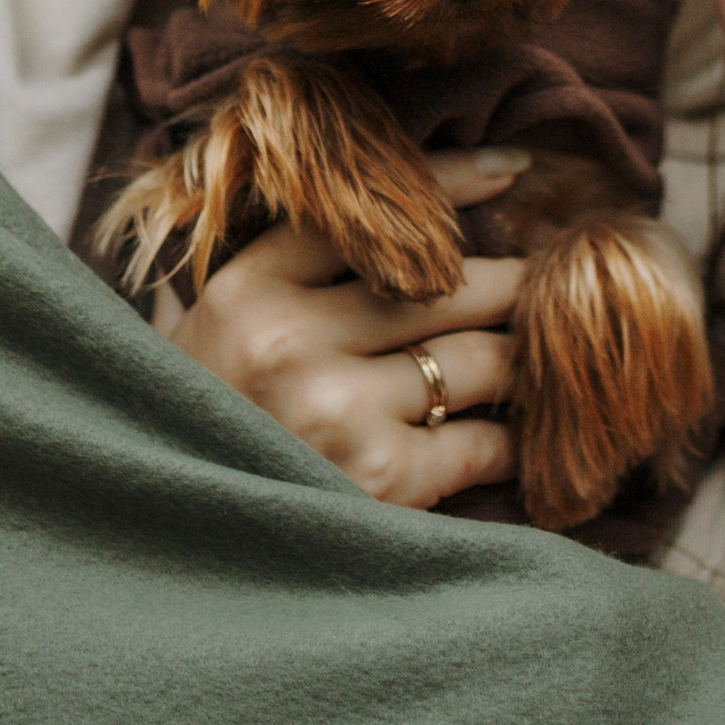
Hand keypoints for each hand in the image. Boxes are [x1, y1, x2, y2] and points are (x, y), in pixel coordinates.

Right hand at [152, 150, 529, 505]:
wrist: (172, 555)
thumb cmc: (204, 433)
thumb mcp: (212, 338)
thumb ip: (282, 274)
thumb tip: (365, 213)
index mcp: (249, 290)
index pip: (369, 215)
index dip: (450, 183)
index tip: (511, 169)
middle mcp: (292, 343)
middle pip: (447, 284)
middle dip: (514, 281)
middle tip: (552, 280)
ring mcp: (338, 412)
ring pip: (479, 358)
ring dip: (522, 359)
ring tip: (546, 356)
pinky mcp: (382, 483)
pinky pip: (484, 443)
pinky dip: (514, 442)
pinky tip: (523, 440)